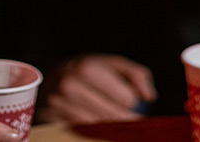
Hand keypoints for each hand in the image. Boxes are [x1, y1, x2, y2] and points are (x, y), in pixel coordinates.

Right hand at [38, 54, 156, 123]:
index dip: (132, 104)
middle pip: (112, 116)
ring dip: (109, 129)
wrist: (55, 77)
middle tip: (132, 122)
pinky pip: (79, 133)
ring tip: (116, 125)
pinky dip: (91, 133)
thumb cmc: (90, 71)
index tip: (134, 106)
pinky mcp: (50, 120)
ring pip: (96, 127)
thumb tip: (149, 96)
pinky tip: (98, 129)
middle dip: (125, 120)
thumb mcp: (113, 64)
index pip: (125, 98)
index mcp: (86, 68)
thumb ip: (136, 75)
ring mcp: (57, 104)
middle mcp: (69, 86)